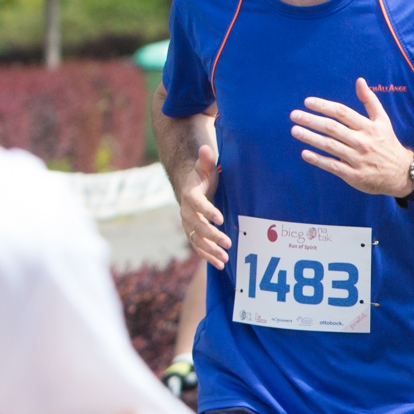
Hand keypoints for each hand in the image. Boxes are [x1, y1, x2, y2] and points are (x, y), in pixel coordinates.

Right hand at [179, 144, 229, 268]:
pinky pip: (198, 247)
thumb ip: (206, 160)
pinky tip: (221, 265)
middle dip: (212, 235)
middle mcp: (186, 212)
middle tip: (228, 242)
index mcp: (190, 195)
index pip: (198, 204)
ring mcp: (188, 225)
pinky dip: (208, 256)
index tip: (220, 219)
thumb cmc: (202, 176)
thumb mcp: (204, 166)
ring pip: (197, 240)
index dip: (208, 211)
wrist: (190, 187)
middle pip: (197, 226)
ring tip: (225, 258)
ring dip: (210, 250)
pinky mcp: (192, 233)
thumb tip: (206, 149)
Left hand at [291, 78, 413, 196]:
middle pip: (333, 128)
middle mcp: (363, 142)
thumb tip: (359, 80)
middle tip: (294, 115)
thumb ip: (370, 100)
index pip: (343, 112)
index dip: (324, 106)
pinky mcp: (354, 175)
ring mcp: (358, 159)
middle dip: (312, 120)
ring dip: (311, 138)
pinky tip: (305, 154)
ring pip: (330, 146)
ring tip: (295, 130)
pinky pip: (333, 166)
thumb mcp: (383, 120)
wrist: (402, 173)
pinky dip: (318, 160)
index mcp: (369, 127)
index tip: (308, 102)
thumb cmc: (388, 143)